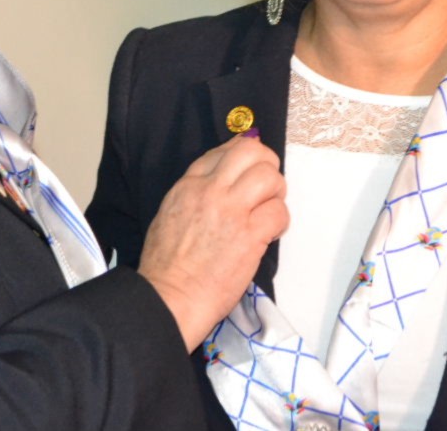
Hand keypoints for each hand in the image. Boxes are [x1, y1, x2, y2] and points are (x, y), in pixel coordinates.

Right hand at [137, 134, 287, 350]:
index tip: (249, 169)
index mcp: (188, 185)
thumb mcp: (171, 213)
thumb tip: (221, 182)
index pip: (224, 151)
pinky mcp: (250, 236)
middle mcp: (211, 191)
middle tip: (266, 186)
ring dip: (276, 192)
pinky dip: (280, 221)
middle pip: (251, 151)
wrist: (171, 295)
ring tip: (268, 209)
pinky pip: (279, 212)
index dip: (243, 155)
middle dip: (266, 164)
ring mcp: (232, 211)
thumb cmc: (166, 264)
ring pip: (270, 177)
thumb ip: (196, 194)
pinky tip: (269, 233)